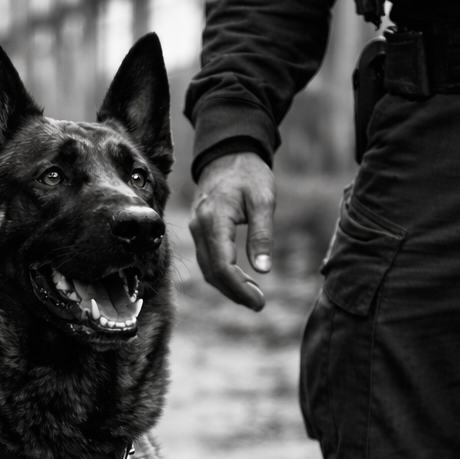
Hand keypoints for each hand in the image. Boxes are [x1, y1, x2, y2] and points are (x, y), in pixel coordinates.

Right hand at [188, 151, 275, 310]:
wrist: (227, 155)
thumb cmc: (249, 174)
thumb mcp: (263, 200)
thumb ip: (262, 234)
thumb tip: (263, 270)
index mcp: (214, 219)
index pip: (222, 265)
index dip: (240, 288)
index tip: (259, 302)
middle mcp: (199, 227)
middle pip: (212, 273)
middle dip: (235, 292)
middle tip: (259, 304)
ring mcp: (196, 230)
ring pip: (207, 269)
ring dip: (228, 287)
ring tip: (252, 296)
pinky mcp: (199, 231)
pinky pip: (206, 260)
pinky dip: (222, 275)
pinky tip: (240, 280)